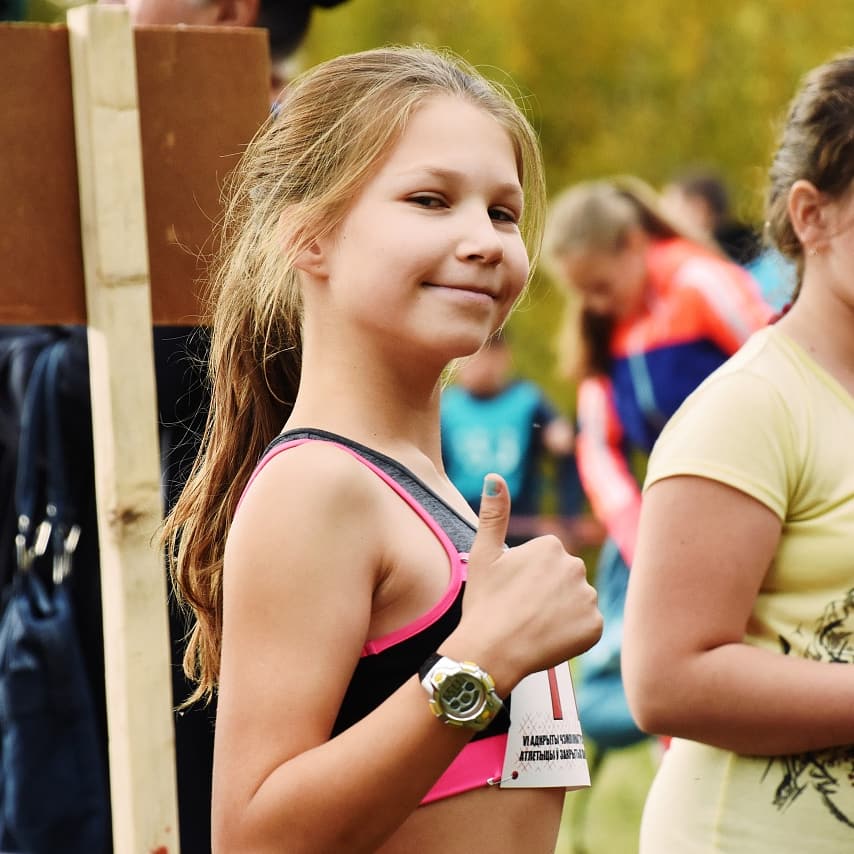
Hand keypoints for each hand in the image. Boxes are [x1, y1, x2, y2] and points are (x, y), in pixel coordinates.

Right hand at [443, 474, 601, 696]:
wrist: (491, 651)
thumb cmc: (484, 602)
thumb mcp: (483, 554)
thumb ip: (494, 514)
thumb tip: (494, 476)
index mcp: (551, 545)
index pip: (546, 559)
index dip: (527, 577)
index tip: (512, 591)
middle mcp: (575, 566)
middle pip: (564, 578)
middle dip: (548, 591)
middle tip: (521, 609)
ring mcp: (587, 597)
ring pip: (576, 601)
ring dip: (561, 612)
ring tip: (534, 625)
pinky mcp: (595, 626)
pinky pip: (586, 626)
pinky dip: (572, 633)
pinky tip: (548, 638)